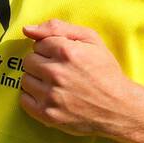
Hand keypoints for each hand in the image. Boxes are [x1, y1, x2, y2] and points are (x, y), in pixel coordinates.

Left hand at [19, 19, 135, 136]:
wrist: (119, 108)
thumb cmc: (105, 71)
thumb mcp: (91, 40)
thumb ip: (58, 28)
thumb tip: (27, 29)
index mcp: (66, 51)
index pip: (38, 44)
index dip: (50, 49)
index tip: (62, 58)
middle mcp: (56, 73)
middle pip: (29, 61)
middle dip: (41, 63)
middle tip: (59, 71)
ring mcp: (51, 95)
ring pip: (25, 80)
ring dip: (37, 80)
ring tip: (55, 85)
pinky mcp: (47, 114)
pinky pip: (24, 100)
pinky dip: (33, 98)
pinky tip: (49, 97)